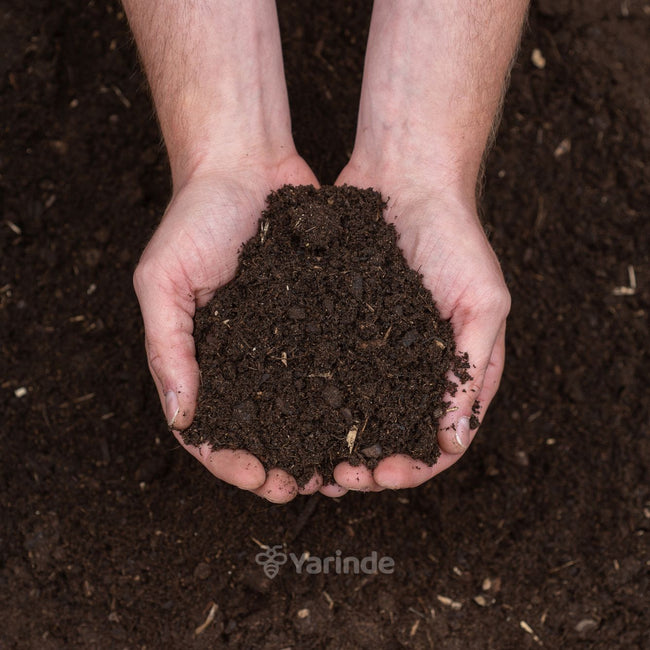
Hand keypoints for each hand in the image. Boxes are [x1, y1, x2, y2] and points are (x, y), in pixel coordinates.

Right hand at [133, 153, 346, 501]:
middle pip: (260, 428)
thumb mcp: (163, 280)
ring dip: (316, 443)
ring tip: (339, 468)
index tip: (260, 480)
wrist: (244, 164)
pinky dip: (343, 397)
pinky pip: (331, 365)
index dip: (232, 461)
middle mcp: (243, 356)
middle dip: (280, 464)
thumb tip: (183, 418)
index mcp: (201, 356)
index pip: (210, 428)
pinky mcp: (319, 317)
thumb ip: (167, 347)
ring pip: (300, 407)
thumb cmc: (194, 218)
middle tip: (306, 487)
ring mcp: (282, 339)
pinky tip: (364, 417)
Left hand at [331, 165, 509, 490]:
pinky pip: (325, 372)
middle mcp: (414, 368)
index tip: (382, 476)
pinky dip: (311, 401)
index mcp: (455, 370)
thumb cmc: (456, 235)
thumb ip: (472, 369)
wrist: (408, 175)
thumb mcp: (482, 301)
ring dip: (333, 443)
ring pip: (353, 413)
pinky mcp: (340, 326)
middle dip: (366, 465)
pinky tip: (287, 416)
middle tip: (337, 477)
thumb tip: (454, 439)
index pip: (439, 440)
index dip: (413, 466)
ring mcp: (374, 349)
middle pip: (391, 437)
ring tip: (307, 461)